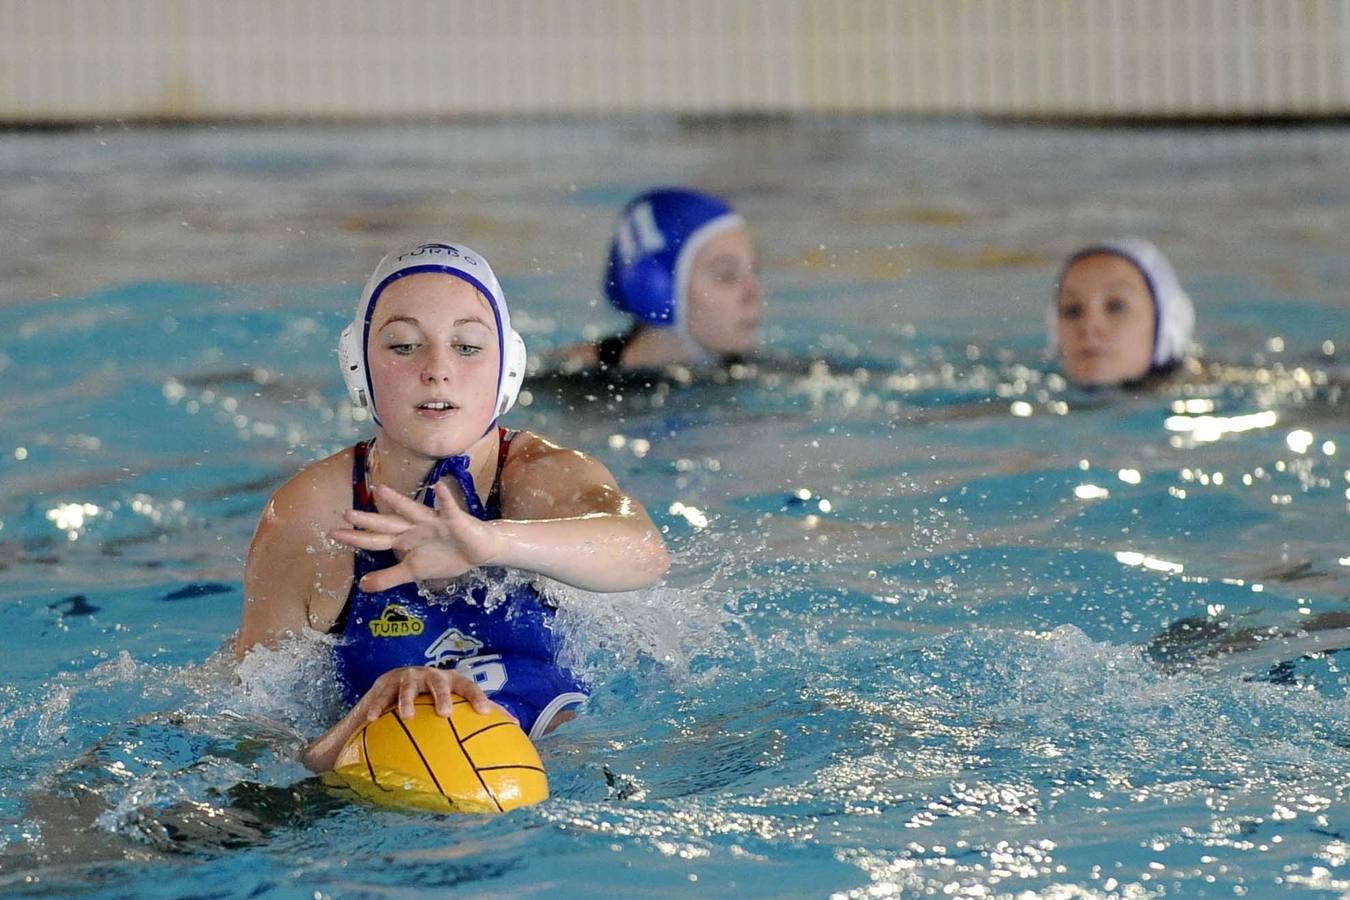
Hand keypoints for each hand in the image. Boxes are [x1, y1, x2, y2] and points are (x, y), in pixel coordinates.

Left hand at [328, 482, 505, 591]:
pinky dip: (445, 499)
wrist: (477, 551)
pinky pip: (449, 509)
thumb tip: (362, 586)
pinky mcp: (454, 521)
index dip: (356, 538)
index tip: (332, 534)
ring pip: (413, 511)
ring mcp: (434, 522)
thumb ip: (388, 577)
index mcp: (404, 540)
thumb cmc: (445, 556)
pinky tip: (439, 488)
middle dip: (369, 520)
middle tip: (346, 513)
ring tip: (380, 489)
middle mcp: (415, 527)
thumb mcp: (413, 572)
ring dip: (398, 501)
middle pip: (388, 523)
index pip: (375, 539)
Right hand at [352, 665, 493, 722]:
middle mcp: (431, 676)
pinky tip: (371, 719)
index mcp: (451, 681)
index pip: (468, 686)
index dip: (477, 697)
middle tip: (445, 713)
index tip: (484, 712)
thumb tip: (517, 725)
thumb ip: (482, 711)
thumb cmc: (435, 696)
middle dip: (442, 696)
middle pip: (439, 683)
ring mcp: (408, 677)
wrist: (399, 681)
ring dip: (408, 700)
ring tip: (408, 716)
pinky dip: (376, 706)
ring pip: (408, 686)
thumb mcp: (456, 701)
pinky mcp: (386, 683)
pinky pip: (381, 696)